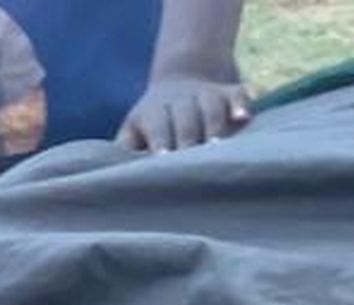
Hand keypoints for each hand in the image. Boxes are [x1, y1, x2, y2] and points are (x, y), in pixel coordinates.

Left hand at [120, 75, 249, 150]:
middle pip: (185, 116)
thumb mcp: (133, 132)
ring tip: (220, 145)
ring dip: (215, 123)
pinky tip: (245, 116)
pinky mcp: (228, 92)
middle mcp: (180, 99)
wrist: (179, 81)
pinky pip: (238, 93)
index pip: (157, 126)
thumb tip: (108, 175)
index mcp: (153, 111)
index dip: (160, 141)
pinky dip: (242, 102)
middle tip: (194, 160)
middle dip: (189, 136)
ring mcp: (206, 93)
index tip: (163, 158)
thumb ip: (126, 150)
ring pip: (211, 104)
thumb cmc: (150, 123)